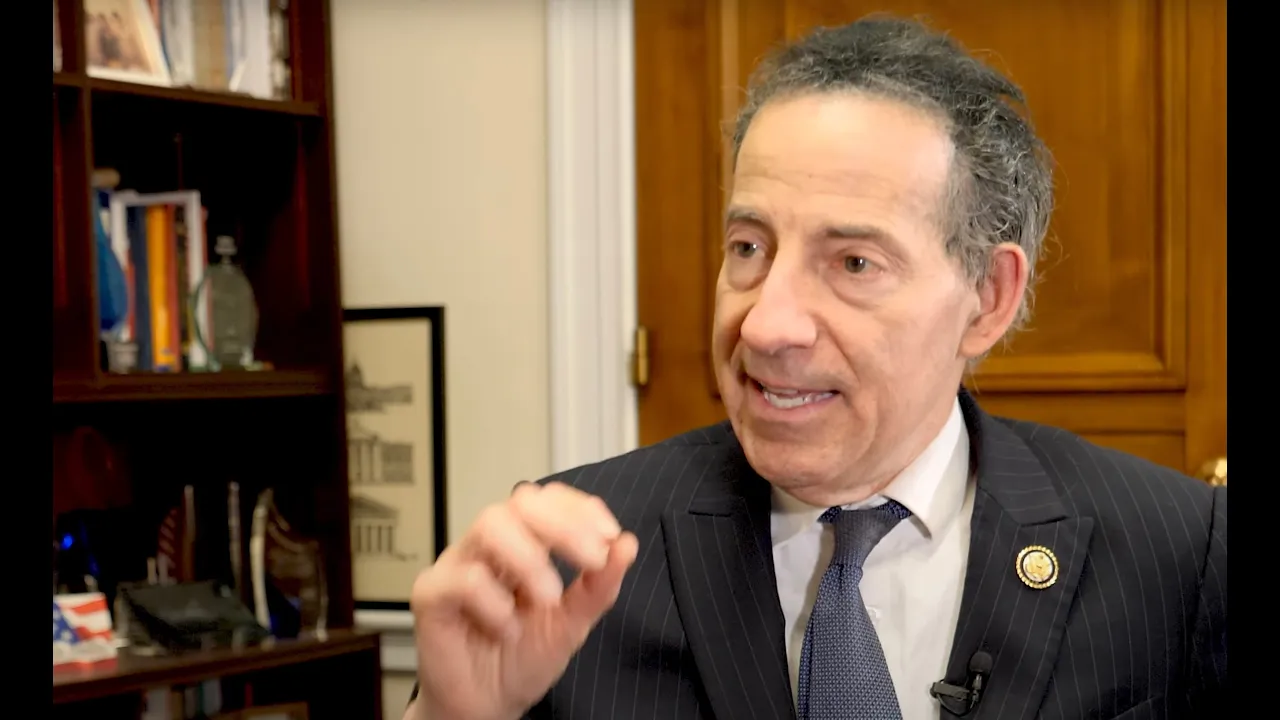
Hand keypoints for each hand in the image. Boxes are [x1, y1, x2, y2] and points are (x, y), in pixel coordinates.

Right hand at [408, 481, 638, 719]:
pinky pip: (462, 578)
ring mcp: (459, 564)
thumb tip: (627, 545)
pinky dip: (494, 603)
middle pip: (520, 502)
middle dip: (564, 526)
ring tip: (549, 598)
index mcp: (524, 543)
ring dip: (530, 558)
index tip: (610, 536)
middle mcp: (490, 546)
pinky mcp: (433, 595)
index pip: (548, 500)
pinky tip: (508, 630)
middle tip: (592, 559)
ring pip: (490, 526)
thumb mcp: (572, 623)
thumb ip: (599, 587)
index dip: (580, 509)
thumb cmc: (522, 659)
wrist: (486, 706)